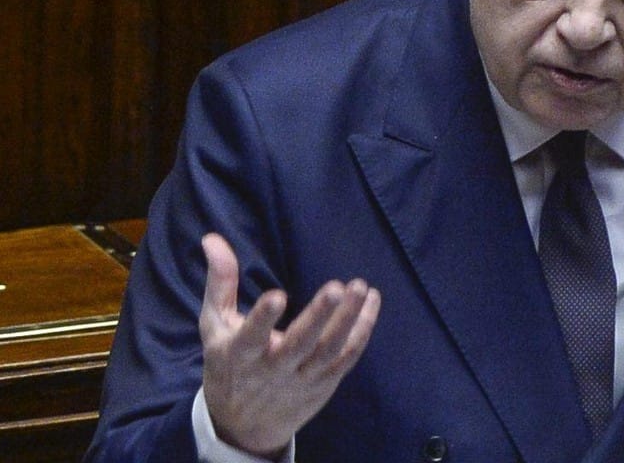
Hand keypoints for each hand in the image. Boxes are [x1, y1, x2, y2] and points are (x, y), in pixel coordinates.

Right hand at [198, 233, 380, 457]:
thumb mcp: (214, 326)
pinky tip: (372, 302)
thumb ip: (220, 282)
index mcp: (240, 355)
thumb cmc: (229, 363)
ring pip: (330, 351)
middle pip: (300, 345)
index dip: (262, 319)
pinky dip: (362, 331)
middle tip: (337, 288)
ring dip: (349, 320)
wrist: (245, 425)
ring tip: (362, 287)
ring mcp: (302, 378)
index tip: (277, 295)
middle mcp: (274, 370)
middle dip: (319, 317)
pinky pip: (347, 357)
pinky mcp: (324, 382)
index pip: (251, 337)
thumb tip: (213, 238)